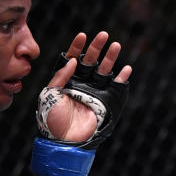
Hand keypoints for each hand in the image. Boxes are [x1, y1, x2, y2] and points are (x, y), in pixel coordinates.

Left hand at [36, 31, 131, 146]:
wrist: (64, 141)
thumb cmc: (52, 119)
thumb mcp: (48, 94)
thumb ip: (60, 76)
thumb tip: (74, 61)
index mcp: (67, 80)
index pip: (73, 58)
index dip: (77, 46)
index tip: (82, 35)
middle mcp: (82, 83)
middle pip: (91, 61)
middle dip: (97, 47)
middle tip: (104, 34)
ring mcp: (95, 92)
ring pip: (105, 70)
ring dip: (111, 57)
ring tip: (116, 45)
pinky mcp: (107, 102)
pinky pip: (117, 87)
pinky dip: (122, 78)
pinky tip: (126, 68)